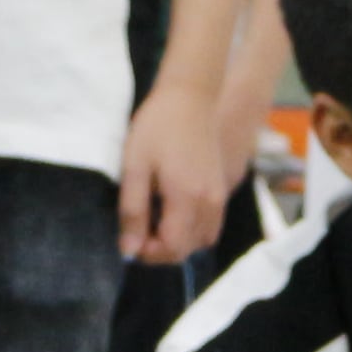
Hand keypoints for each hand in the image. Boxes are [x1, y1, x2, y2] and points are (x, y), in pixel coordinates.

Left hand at [119, 81, 233, 265]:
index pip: (173, 248)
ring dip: (177, 241)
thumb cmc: (156, 128)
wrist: (190, 98)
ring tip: (154, 221)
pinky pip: (210, 226)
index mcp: (187, 198)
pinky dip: (191, 230)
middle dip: (160, 249)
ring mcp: (219, 198)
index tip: (129, 238)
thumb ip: (133, 211)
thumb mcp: (135, 167)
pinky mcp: (221, 190)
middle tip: (137, 229)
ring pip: (201, 241)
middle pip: (187, 249)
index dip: (148, 253)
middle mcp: (209, 204)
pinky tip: (172, 212)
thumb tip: (129, 249)